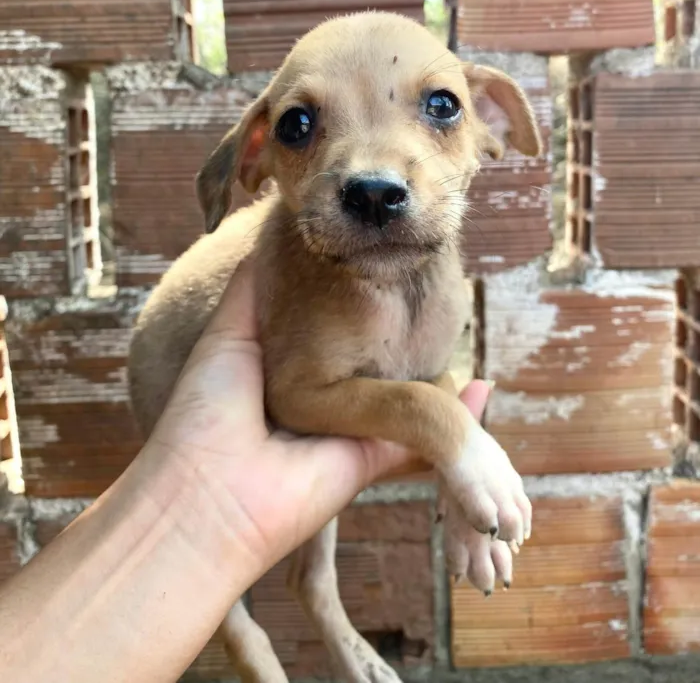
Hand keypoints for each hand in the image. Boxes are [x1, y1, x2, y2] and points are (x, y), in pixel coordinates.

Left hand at [148, 261, 491, 576]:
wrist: (206, 493)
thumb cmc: (206, 409)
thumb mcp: (228, 333)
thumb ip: (256, 288)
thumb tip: (272, 234)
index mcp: (297, 366)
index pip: (346, 328)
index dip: (368, 298)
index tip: (393, 261)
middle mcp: (333, 397)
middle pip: (384, 360)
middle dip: (410, 333)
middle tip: (441, 289)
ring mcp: (358, 428)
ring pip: (413, 395)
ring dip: (441, 370)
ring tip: (465, 328)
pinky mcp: (377, 455)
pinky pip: (427, 435)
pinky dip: (461, 417)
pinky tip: (483, 389)